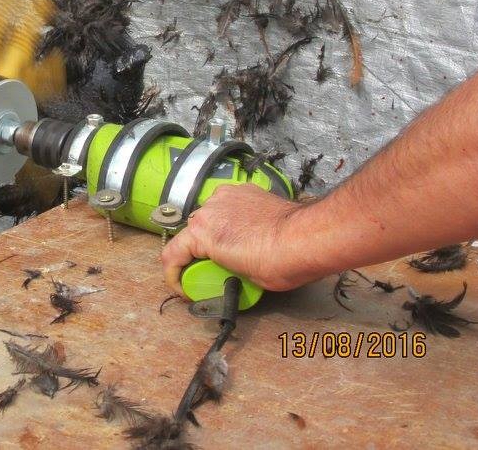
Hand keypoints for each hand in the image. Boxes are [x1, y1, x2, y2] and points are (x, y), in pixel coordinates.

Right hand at [161, 184, 317, 295]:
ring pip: (209, 216)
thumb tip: (223, 275)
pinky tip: (245, 230)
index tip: (184, 288)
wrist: (306, 238)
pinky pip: (227, 204)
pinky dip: (230, 217)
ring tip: (233, 247)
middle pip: (190, 233)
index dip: (174, 277)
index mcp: (201, 233)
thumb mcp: (240, 279)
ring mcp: (226, 196)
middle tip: (211, 269)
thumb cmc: (278, 262)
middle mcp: (208, 210)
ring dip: (214, 232)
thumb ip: (221, 271)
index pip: (171, 255)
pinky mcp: (243, 190)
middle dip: (197, 252)